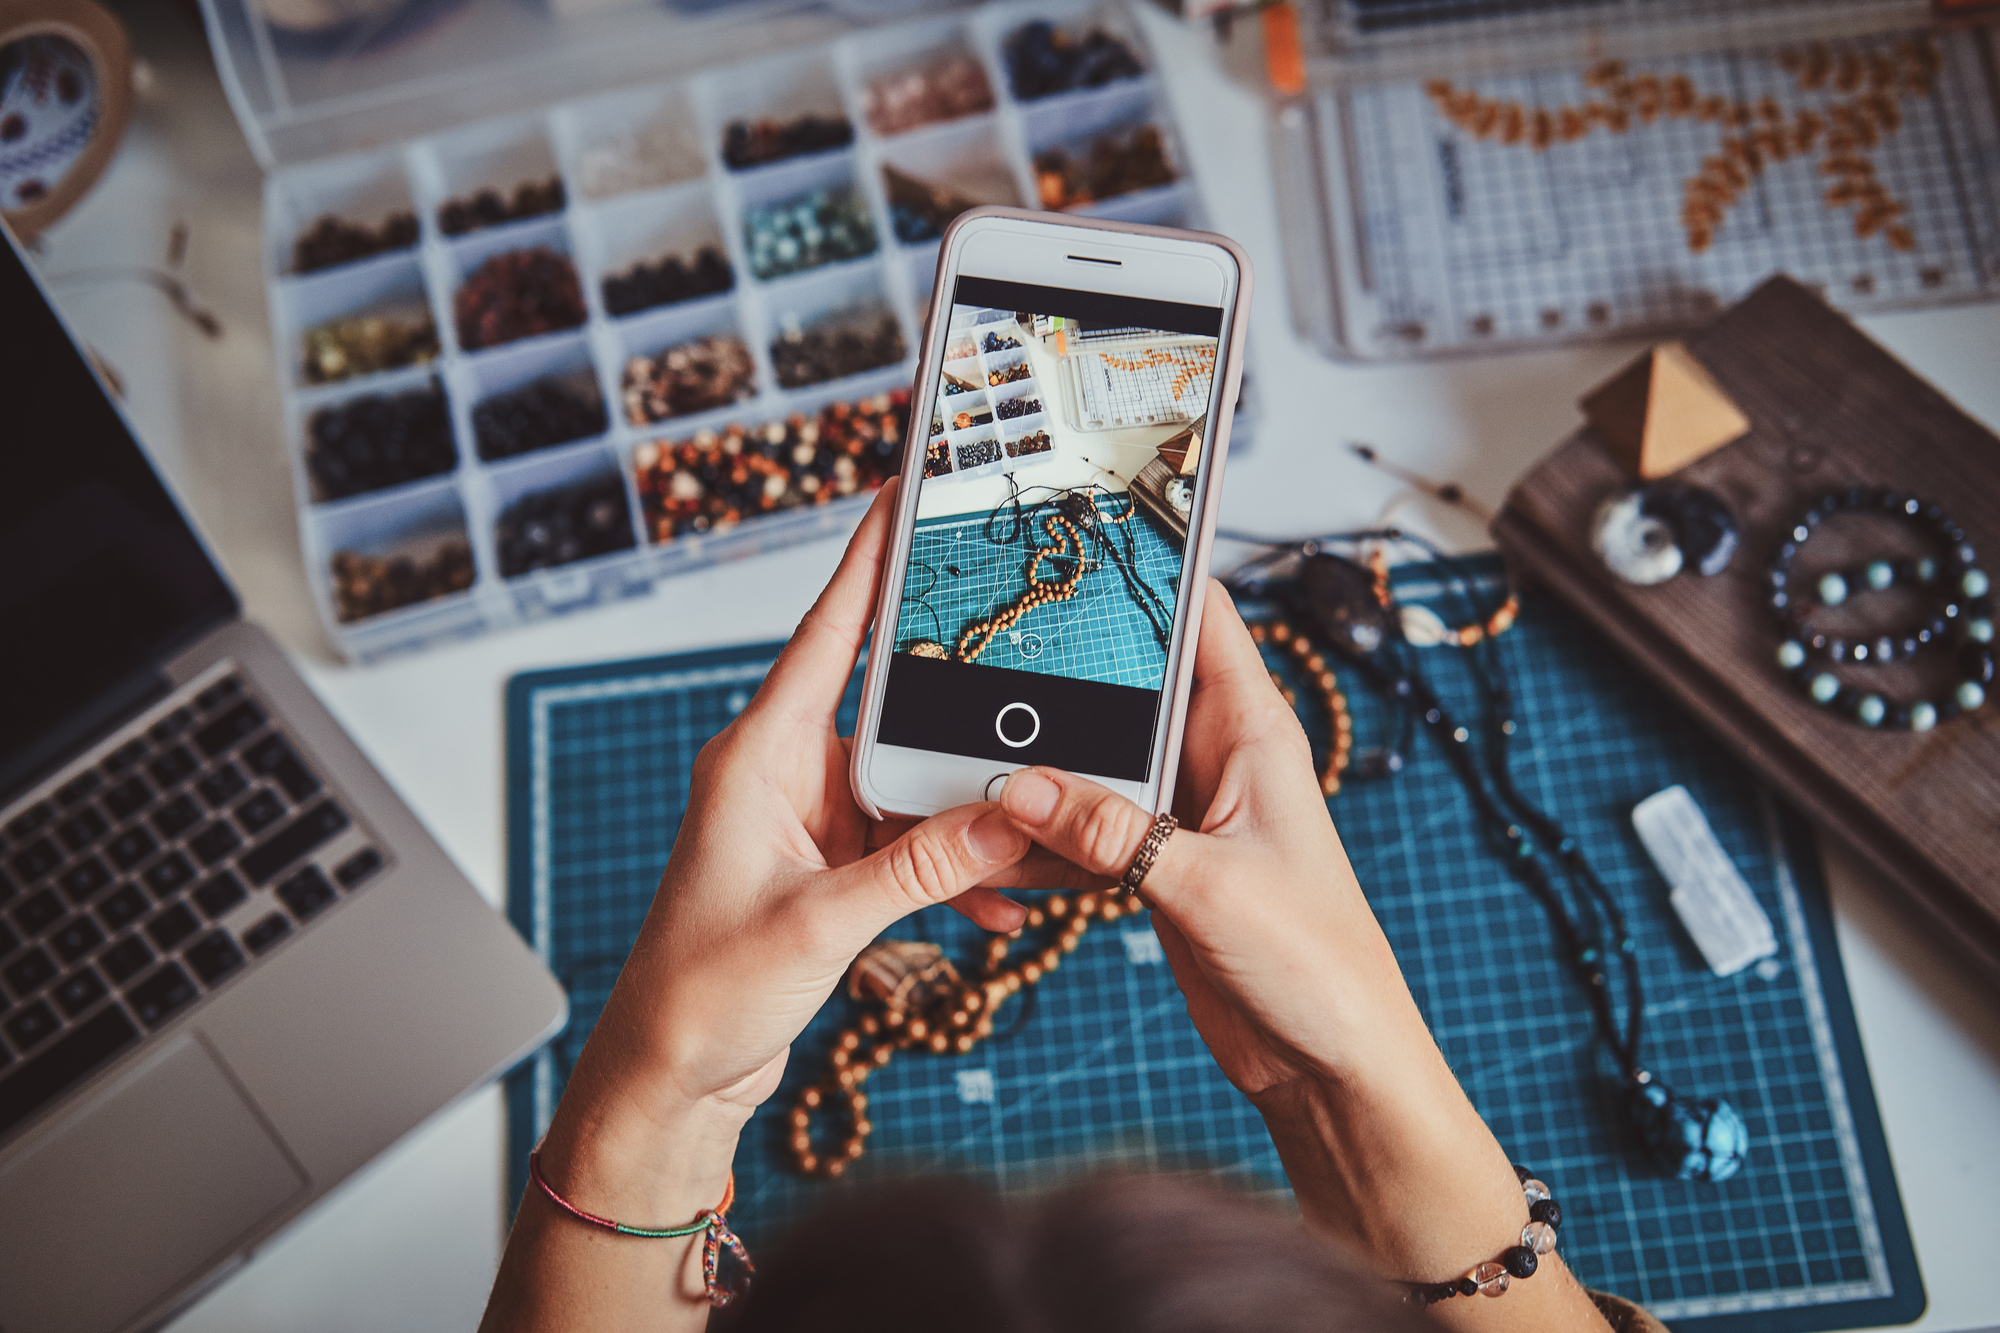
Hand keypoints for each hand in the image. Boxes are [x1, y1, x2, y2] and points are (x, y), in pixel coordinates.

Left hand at [491, 484, 1032, 1330]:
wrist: (669, 1075)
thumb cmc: (701, 992)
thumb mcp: (822, 923)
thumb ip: (920, 868)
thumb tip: (1008, 823)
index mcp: (761, 757)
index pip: (826, 635)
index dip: (866, 561)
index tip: (902, 494)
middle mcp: (785, 775)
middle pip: (892, 708)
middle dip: (966, 711)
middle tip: (1037, 683)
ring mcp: (810, 822)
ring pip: (914, 783)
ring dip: (971, 810)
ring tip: (1039, 822)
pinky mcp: (831, 868)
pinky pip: (912, 844)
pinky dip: (956, 869)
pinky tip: (1004, 898)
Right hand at [994, 585, 1607, 1330]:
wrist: (1332, 1064)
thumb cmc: (1318, 966)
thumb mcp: (1209, 888)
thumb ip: (1113, 833)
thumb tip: (1021, 789)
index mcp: (1254, 733)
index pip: (1201, 617)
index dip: (1149, 564)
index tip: (1084, 519)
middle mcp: (1218, 760)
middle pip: (1127, 686)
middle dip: (1061, 674)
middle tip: (980, 647)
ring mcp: (1185, 814)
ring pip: (1096, 761)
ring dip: (1042, 768)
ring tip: (968, 756)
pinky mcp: (1159, 868)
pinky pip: (1087, 830)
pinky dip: (1045, 837)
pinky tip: (998, 845)